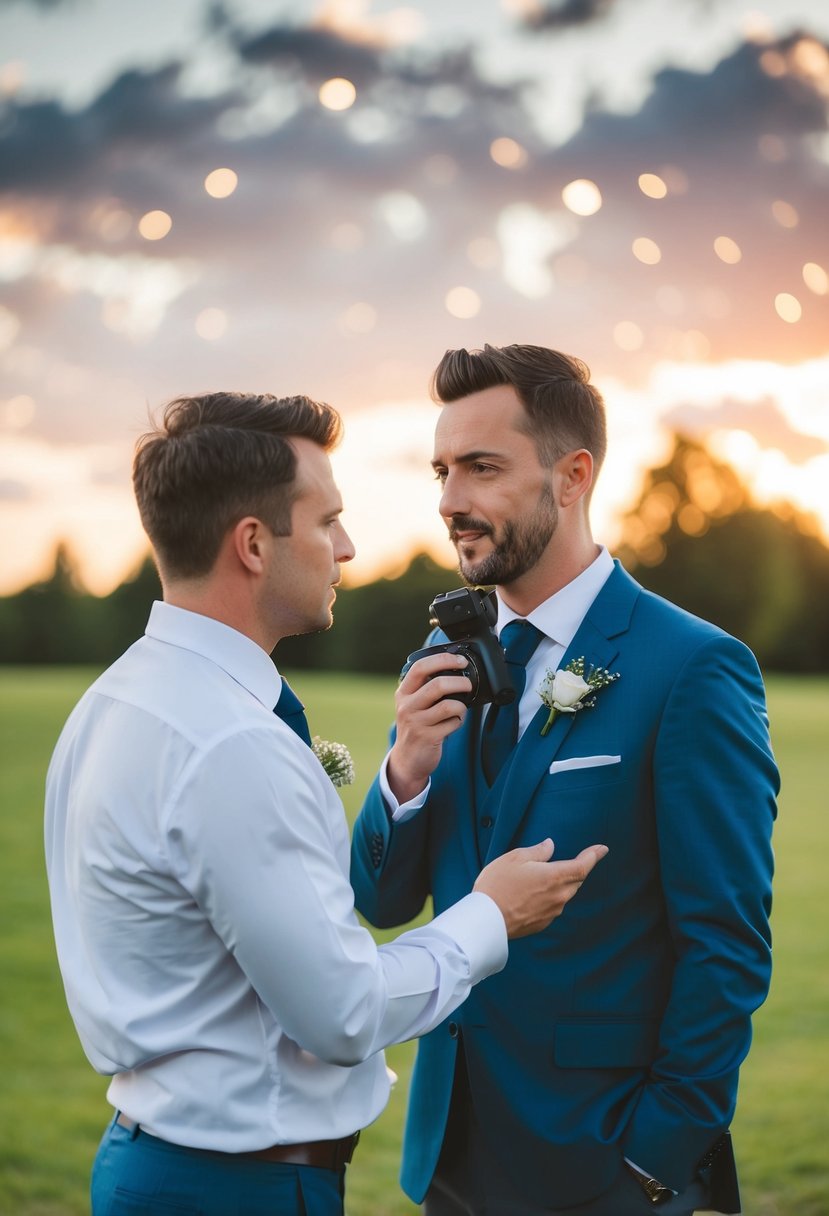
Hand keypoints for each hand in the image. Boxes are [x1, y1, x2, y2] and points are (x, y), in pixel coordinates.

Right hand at [386, 652, 471, 802]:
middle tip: (469, 684)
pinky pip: (453, 723)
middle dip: (460, 682)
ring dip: (462, 705)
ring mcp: (416, 723)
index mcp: (404, 692)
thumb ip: (426, 687)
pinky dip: (459, 721)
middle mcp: (407, 706)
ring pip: (448, 705)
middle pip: (438, 684)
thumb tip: (456, 669)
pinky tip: (454, 723)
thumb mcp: (413, 704)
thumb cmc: (417, 725)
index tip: (460, 661)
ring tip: (461, 708)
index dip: (443, 659)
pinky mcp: (427, 738)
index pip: (420, 667)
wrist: (408, 758)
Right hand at [474, 839, 607, 938]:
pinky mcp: (543, 923)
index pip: (583, 865)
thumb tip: (550, 845)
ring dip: (562, 884)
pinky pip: (554, 906)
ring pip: (565, 894)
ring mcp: (552, 912)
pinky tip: (534, 894)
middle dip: (578, 869)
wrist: (487, 921)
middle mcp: (558, 896)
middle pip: (577, 880)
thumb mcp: (514, 859)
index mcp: (554, 876)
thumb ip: (537, 852)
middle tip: (573, 860)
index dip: (594, 855)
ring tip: (545, 877)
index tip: (602, 849)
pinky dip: (551, 897)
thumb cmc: (498, 885)